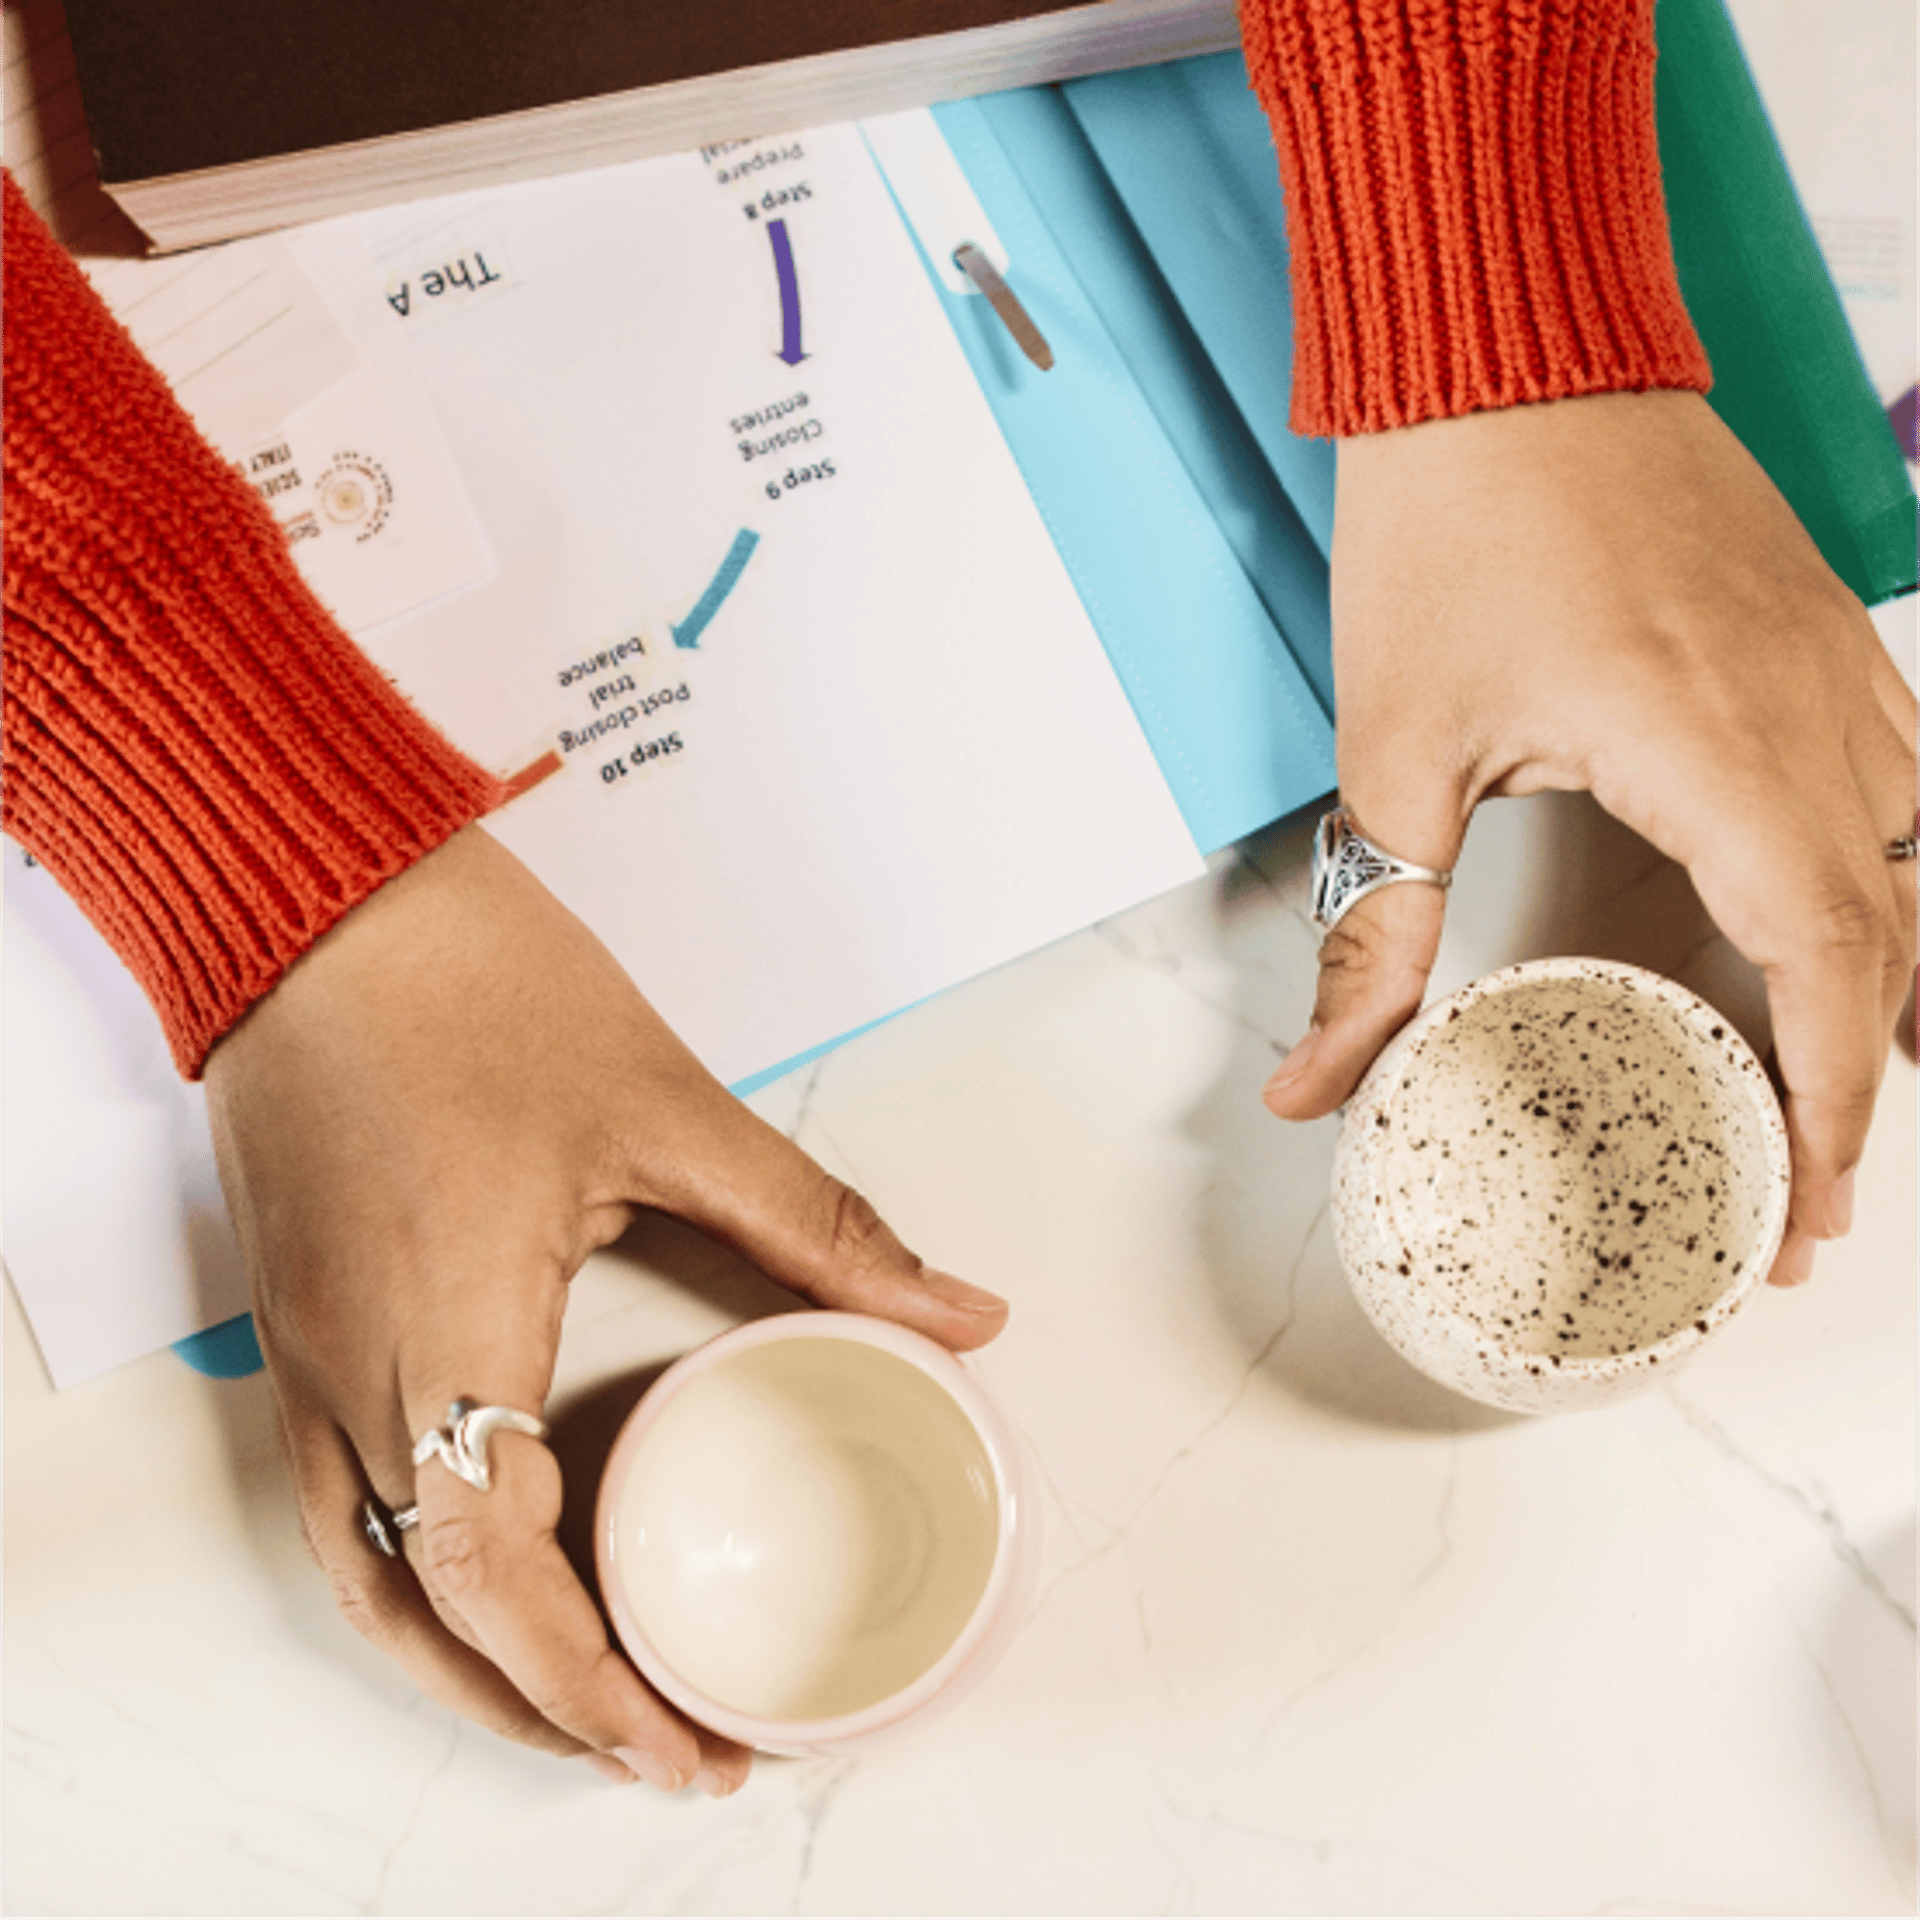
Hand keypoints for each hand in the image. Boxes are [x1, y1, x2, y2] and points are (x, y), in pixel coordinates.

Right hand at [204, 824, 1006, 1791]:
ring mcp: (305, 1353)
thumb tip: (958, 1309)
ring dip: (466, 1666)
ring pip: (363, 1580)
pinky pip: (333, 1505)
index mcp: (445, 1332)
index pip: (504, 1580)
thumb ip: (816, 1225)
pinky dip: (410, 1583)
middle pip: (426, 1617)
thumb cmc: (477, 986)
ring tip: (580, 1701)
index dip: (593, 1690)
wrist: (323, 901)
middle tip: (660, 1752)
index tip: (685, 1747)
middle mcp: (354, 1371)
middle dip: (543, 1710)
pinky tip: (484, 1581)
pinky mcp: (296, 1318)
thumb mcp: (667, 1108)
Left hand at [1262, 389, 1916, 1286]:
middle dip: (1866, 1090)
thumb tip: (1314, 1083)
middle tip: (1808, 1208)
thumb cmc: (1453, 527)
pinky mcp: (1822, 641)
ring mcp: (1837, 671)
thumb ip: (1373, 935)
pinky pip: (1911, 790)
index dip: (1835, 1106)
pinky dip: (1904, 891)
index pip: (1830, 966)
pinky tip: (1877, 938)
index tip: (1807, 1210)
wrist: (1511, 350)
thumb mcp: (1394, 750)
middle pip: (1897, 943)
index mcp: (1719, 752)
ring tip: (1857, 1101)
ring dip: (1903, 997)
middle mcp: (1816, 717)